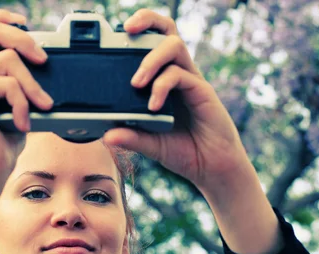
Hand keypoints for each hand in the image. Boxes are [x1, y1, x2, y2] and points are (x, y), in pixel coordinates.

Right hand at [0, 9, 53, 173]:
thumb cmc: (3, 138)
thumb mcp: (14, 100)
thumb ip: (18, 77)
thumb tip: (44, 57)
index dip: (2, 17)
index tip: (26, 23)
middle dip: (22, 38)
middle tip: (44, 59)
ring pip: (7, 59)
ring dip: (32, 84)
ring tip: (41, 106)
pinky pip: (8, 83)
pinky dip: (24, 103)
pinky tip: (23, 123)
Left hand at [102, 9, 251, 192]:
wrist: (211, 168)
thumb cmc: (183, 151)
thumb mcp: (150, 145)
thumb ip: (131, 138)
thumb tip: (106, 135)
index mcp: (163, 80)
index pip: (151, 44)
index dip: (136, 32)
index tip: (113, 35)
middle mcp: (177, 73)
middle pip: (166, 31)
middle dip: (147, 20)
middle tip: (126, 29)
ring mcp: (190, 80)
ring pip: (174, 45)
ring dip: (151, 59)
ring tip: (136, 83)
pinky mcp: (202, 91)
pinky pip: (180, 74)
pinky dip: (162, 86)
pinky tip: (154, 106)